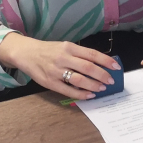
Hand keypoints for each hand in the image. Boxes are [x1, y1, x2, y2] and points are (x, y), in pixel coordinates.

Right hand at [0, 32, 119, 99]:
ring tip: (101, 88)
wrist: (26, 53)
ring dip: (93, 85)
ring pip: (79, 79)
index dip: (106, 61)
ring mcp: (56, 71)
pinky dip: (81, 94)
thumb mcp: (64, 47)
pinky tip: (89, 95)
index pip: (92, 54)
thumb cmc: (48, 50)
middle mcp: (63, 58)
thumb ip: (79, 54)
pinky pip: (68, 90)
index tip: (116, 67)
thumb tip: (99, 64)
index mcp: (69, 47)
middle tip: (110, 81)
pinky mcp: (50, 82)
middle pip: (88, 67)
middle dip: (102, 75)